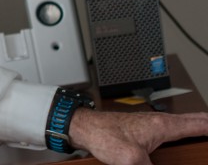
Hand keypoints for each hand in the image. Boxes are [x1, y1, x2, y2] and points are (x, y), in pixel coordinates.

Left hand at [67, 108, 207, 164]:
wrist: (84, 127)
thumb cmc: (103, 136)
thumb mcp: (131, 159)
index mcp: (162, 125)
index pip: (199, 125)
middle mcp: (160, 121)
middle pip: (195, 121)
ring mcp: (153, 123)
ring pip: (185, 123)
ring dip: (199, 126)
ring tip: (207, 130)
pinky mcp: (146, 129)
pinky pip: (174, 128)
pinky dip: (186, 129)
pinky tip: (185, 135)